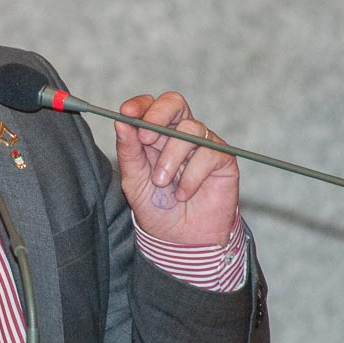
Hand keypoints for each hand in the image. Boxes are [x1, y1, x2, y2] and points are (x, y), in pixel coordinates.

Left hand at [114, 91, 237, 244]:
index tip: (126, 113)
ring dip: (171, 156)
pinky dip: (191, 176)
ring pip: (190, 129)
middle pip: (174, 103)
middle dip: (158, 115)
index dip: (140, 105)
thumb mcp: (134, 181)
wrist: (181, 239)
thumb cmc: (156, 209)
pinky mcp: (222, 160)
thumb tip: (121, 122)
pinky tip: (183, 194)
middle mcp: (179, 135)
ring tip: (161, 182)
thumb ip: (129, 152)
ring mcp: (202, 145)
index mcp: (155, 136)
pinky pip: (209, 153)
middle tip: (146, 138)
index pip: (150, 106)